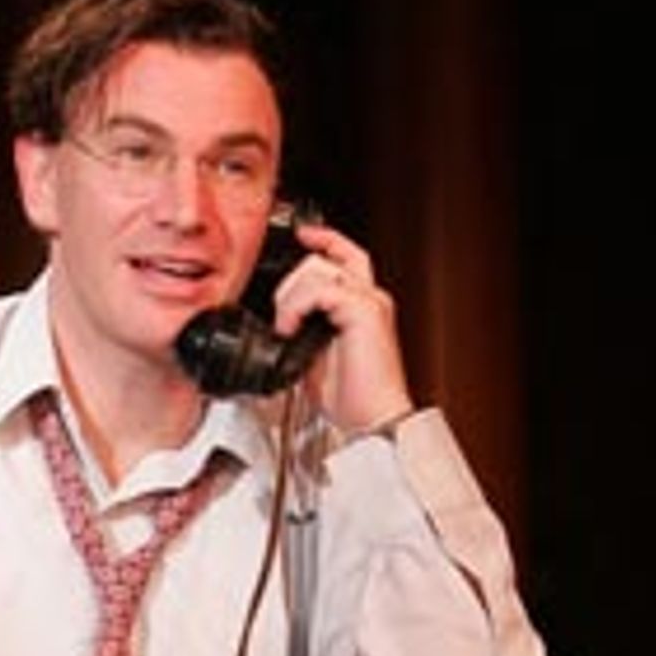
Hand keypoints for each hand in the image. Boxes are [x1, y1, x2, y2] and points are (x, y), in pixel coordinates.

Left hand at [276, 222, 414, 434]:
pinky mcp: (365, 312)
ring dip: (291, 297)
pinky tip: (291, 329)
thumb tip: (280, 326)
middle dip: (292, 281)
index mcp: (363, 306)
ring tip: (286, 327)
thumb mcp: (315, 359)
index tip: (301, 235)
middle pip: (327, 258)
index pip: (346, 256)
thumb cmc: (355, 398)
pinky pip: (322, 290)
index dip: (324, 239)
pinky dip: (298, 306)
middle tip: (282, 316)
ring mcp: (370, 302)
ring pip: (320, 270)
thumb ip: (303, 332)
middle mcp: (371, 298)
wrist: (375, 420)